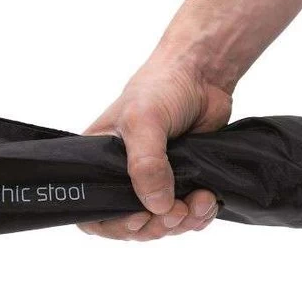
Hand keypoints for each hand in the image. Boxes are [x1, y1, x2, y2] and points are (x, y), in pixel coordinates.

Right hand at [77, 51, 230, 240]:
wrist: (203, 75)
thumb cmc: (161, 87)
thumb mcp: (143, 121)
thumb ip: (145, 165)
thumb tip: (157, 207)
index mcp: (99, 160)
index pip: (92, 208)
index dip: (112, 223)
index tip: (139, 218)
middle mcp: (123, 175)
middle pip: (130, 223)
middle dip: (155, 226)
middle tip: (175, 213)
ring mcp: (154, 180)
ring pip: (161, 223)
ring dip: (182, 222)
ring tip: (200, 202)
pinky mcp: (181, 182)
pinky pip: (187, 215)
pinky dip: (199, 215)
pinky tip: (208, 200)